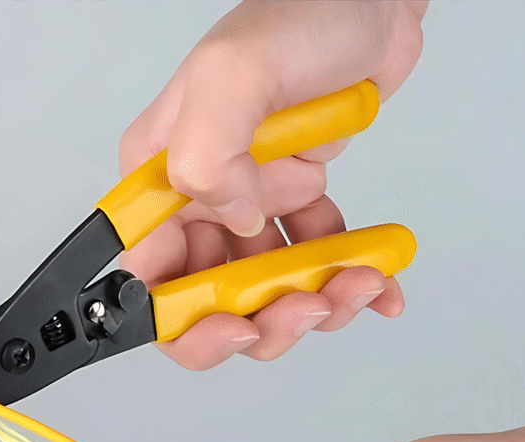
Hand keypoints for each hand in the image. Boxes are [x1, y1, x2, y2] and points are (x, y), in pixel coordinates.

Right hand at [119, 1, 426, 368]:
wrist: (369, 4)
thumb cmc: (299, 19)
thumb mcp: (235, 73)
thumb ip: (208, 151)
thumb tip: (229, 219)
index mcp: (159, 174)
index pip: (148, 272)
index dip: (184, 319)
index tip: (239, 326)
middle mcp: (195, 196)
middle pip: (208, 298)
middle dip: (263, 319)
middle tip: (311, 304)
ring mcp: (245, 203)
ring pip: (265, 290)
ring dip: (314, 301)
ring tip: (359, 280)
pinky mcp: (293, 204)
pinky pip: (311, 260)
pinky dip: (346, 278)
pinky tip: (376, 276)